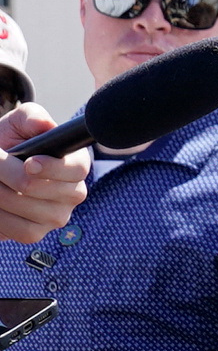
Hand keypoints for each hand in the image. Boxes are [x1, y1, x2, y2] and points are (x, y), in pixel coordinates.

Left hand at [0, 104, 91, 243]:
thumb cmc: (10, 144)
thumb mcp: (19, 123)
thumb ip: (33, 117)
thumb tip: (45, 127)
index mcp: (76, 164)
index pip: (77, 170)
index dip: (52, 167)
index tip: (28, 162)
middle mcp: (74, 192)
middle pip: (44, 190)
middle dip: (9, 176)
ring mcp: (57, 216)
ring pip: (26, 208)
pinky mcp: (36, 233)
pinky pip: (18, 230)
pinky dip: (1, 217)